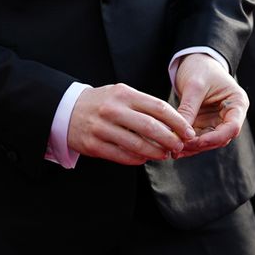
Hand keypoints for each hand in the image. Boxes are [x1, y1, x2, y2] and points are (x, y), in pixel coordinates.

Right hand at [66, 83, 191, 164]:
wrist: (66, 109)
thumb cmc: (101, 102)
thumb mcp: (121, 94)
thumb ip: (144, 106)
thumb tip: (173, 125)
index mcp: (123, 94)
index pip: (158, 107)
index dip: (177, 122)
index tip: (188, 132)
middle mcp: (113, 109)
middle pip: (151, 127)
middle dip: (171, 140)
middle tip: (180, 146)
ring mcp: (102, 128)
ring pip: (138, 145)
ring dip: (156, 153)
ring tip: (165, 155)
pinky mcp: (94, 145)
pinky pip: (122, 156)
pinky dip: (138, 159)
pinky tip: (145, 158)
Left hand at [171, 53, 246, 153]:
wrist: (195, 61)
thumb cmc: (200, 67)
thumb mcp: (194, 85)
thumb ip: (189, 108)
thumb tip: (180, 132)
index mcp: (237, 103)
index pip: (232, 128)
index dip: (214, 137)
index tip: (195, 141)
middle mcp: (230, 115)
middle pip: (219, 138)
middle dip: (199, 144)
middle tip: (179, 148)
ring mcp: (217, 121)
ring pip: (207, 141)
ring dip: (191, 147)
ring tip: (173, 150)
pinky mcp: (205, 123)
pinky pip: (197, 136)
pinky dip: (186, 142)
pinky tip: (172, 146)